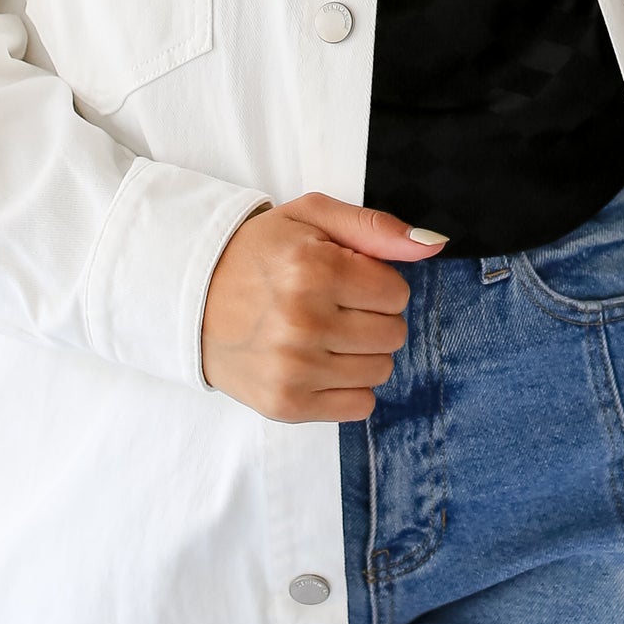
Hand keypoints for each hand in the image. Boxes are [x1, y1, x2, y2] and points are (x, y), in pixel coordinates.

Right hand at [201, 194, 447, 421]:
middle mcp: (304, 322)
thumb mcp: (311, 217)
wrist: (190, 296)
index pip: (397, 293)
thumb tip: (433, 247)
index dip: (376, 283)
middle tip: (333, 305)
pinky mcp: (287, 404)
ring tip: (324, 333)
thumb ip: (375, 228)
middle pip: (393, 334)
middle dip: (372, 317)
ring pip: (381, 371)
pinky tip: (319, 363)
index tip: (344, 278)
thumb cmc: (258, 253)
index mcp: (313, 269)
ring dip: (362, 351)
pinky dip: (348, 386)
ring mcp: (294, 369)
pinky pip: (360, 406)